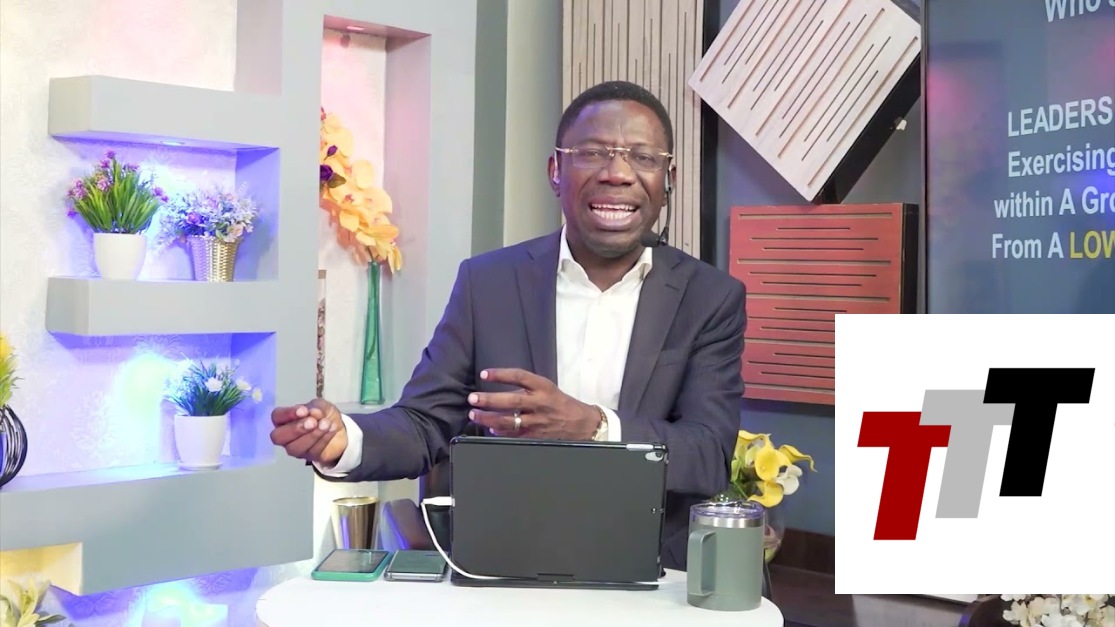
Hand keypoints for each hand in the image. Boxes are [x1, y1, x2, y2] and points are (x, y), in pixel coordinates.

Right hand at [270, 398, 348, 466]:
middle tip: (312, 422)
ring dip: (312, 435)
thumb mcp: (321, 405)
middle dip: (296, 429)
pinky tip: (331, 429)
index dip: (288, 414)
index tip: (303, 410)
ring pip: (295, 448)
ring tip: (325, 424)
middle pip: (278, 437)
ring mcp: (296, 449)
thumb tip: (312, 412)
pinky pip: (313, 451)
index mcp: (283, 420)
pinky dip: (324, 439)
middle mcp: (285, 436)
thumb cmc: (323, 415)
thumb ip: (315, 407)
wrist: (339, 429)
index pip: (277, 417)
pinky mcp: (310, 457)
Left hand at [467, 368, 600, 439]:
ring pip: (509, 421)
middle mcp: (540, 403)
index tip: (484, 374)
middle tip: (473, 398)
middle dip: (489, 400)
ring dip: (489, 418)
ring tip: (474, 415)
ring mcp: (537, 421)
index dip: (501, 374)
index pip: (520, 376)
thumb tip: (499, 391)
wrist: (582, 423)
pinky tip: (490, 428)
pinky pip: (514, 435)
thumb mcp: (547, 389)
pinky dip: (500, 432)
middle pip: (511, 400)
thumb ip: (526, 389)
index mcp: (543, 387)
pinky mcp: (536, 436)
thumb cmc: (560, 403)